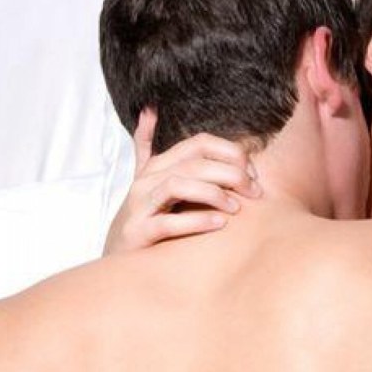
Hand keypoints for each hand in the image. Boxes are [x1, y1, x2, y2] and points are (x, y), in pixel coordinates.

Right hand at [103, 108, 260, 254]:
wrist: (117, 261)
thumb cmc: (144, 219)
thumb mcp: (147, 180)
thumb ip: (148, 146)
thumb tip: (149, 110)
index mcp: (157, 166)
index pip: (199, 143)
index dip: (231, 153)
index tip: (253, 173)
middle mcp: (146, 181)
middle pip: (194, 163)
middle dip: (231, 174)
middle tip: (254, 192)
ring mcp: (139, 206)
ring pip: (178, 185)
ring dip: (213, 193)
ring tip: (236, 207)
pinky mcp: (136, 233)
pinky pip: (168, 222)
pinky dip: (196, 221)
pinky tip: (219, 224)